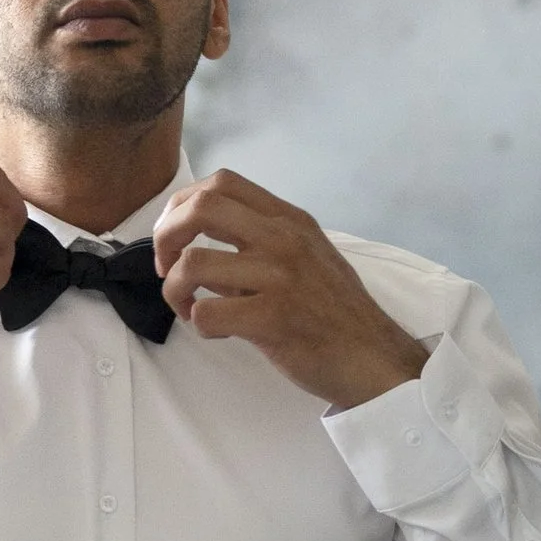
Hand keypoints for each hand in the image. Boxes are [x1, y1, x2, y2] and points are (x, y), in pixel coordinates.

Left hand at [154, 169, 429, 409]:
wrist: (374, 358)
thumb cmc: (336, 313)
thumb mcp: (305, 259)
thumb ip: (255, 247)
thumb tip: (198, 250)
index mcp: (290, 220)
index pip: (223, 182)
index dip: (183, 203)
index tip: (176, 235)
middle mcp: (284, 239)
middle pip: (201, 208)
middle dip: (165, 236)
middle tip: (166, 267)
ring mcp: (280, 277)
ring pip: (193, 263)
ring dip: (176, 289)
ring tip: (189, 307)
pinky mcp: (274, 318)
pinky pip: (208, 312)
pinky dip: (200, 323)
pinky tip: (217, 331)